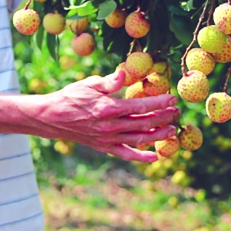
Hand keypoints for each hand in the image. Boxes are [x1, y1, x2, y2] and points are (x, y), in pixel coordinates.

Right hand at [35, 69, 179, 162]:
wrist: (52, 117)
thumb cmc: (72, 96)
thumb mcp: (89, 83)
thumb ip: (110, 81)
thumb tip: (124, 73)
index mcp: (109, 108)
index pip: (141, 106)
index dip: (159, 103)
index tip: (172, 99)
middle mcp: (111, 126)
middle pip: (144, 123)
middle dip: (164, 117)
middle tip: (177, 112)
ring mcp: (108, 139)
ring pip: (139, 139)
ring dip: (158, 135)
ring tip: (173, 129)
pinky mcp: (104, 147)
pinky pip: (126, 154)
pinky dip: (141, 157)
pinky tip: (155, 157)